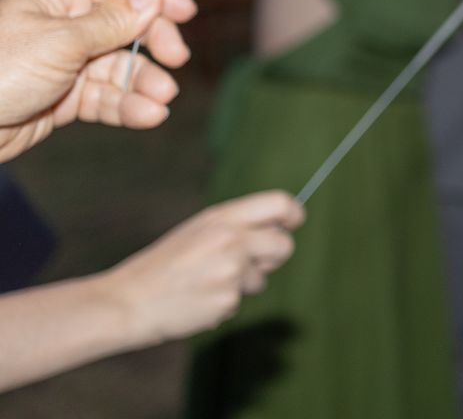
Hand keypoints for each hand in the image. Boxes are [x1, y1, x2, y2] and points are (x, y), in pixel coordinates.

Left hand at [0, 0, 195, 163]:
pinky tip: (146, 115)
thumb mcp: (59, 41)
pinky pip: (103, 95)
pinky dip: (126, 105)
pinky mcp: (61, 96)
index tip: (185, 12)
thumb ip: (112, 21)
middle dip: (153, 42)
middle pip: (124, 22)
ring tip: (160, 99)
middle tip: (176, 60)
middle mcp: (59, 21)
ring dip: (143, 81)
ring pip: (117, 64)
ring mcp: (61, 59)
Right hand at [99, 192, 303, 347]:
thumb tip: (282, 228)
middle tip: (249, 263)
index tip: (293, 223)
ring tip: (204, 283)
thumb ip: (236, 227)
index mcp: (222, 217)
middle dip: (273, 257)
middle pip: (284, 245)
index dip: (293, 214)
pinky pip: (239, 302)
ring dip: (242, 284)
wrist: (125, 302)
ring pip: (260, 279)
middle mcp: (231, 239)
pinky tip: (196, 301)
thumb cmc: (163, 266)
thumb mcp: (197, 231)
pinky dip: (223, 304)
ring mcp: (230, 270)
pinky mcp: (227, 299)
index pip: (279, 203)